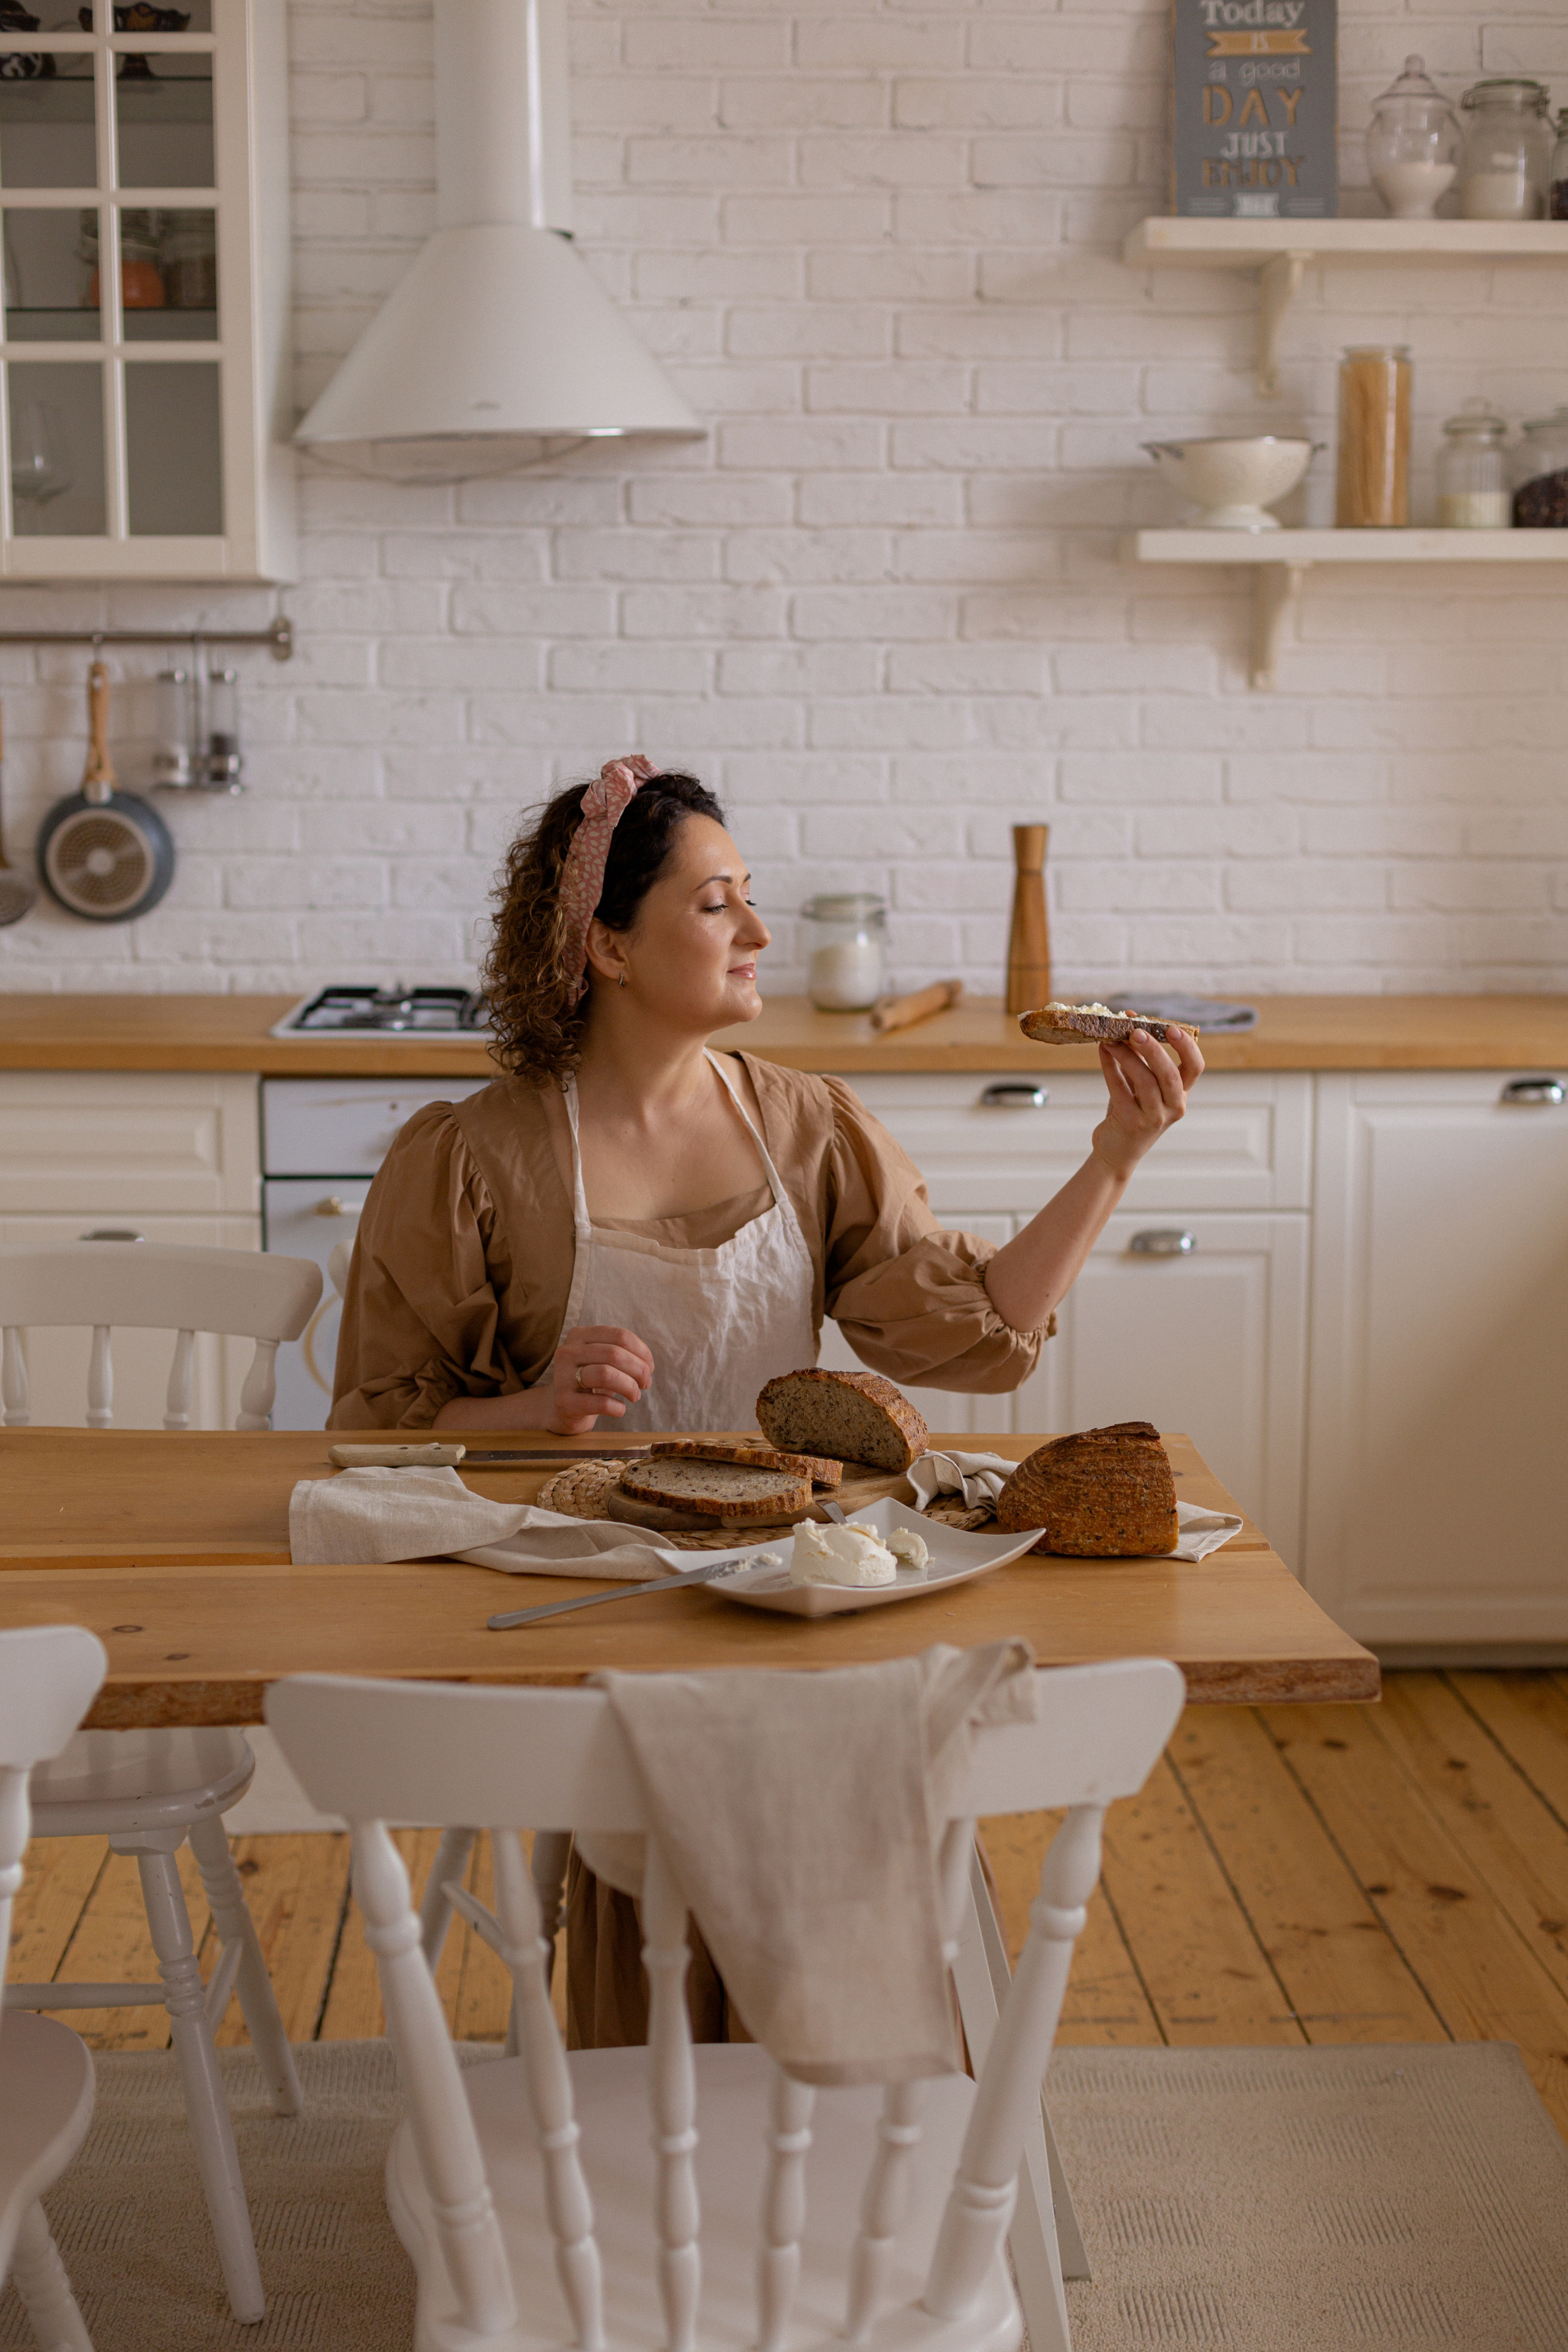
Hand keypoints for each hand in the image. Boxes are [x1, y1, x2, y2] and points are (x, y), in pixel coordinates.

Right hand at [546, 1324, 654, 1434]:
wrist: (563, 1409)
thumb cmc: (591, 1381)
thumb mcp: (605, 1361)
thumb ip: (626, 1356)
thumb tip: (648, 1367)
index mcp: (579, 1335)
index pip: (620, 1335)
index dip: (642, 1352)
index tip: (650, 1367)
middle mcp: (568, 1352)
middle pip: (614, 1354)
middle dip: (639, 1370)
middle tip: (645, 1384)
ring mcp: (562, 1377)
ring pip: (606, 1374)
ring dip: (630, 1387)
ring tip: (635, 1396)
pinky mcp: (564, 1402)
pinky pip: (600, 1403)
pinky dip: (617, 1407)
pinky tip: (620, 1409)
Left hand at [1090, 1026, 1204, 1182]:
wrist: (1116, 1151)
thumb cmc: (1131, 1111)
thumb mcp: (1141, 1085)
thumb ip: (1140, 1057)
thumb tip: (1130, 1020)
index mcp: (1181, 1094)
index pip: (1195, 1067)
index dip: (1187, 1047)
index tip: (1171, 1028)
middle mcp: (1173, 1107)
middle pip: (1170, 1074)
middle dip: (1154, 1049)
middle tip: (1136, 1030)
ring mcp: (1154, 1118)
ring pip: (1145, 1081)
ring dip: (1127, 1056)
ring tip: (1110, 1039)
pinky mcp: (1131, 1124)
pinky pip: (1120, 1090)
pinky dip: (1110, 1068)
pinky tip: (1102, 1052)